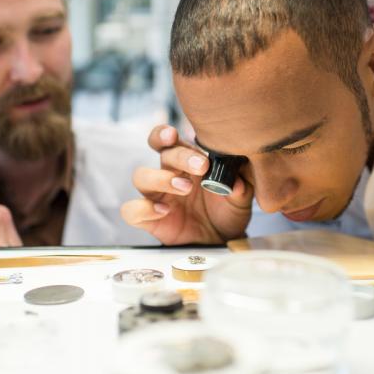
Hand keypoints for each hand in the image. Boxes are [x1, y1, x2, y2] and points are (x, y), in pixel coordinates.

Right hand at [120, 125, 252, 244]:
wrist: (223, 239)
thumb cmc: (227, 211)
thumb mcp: (241, 199)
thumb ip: (241, 188)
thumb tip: (236, 182)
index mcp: (187, 161)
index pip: (167, 139)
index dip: (165, 134)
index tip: (175, 134)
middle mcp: (169, 174)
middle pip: (161, 155)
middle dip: (180, 156)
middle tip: (201, 166)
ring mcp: (157, 196)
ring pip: (141, 177)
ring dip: (162, 179)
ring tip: (186, 188)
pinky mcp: (149, 219)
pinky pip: (131, 210)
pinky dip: (144, 209)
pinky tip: (164, 211)